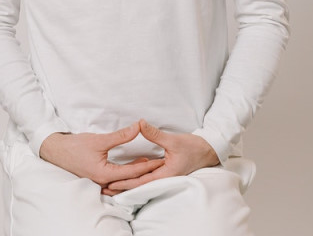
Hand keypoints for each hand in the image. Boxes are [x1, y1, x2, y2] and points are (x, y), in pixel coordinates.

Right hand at [38, 123, 166, 187]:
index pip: (132, 172)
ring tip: (150, 164)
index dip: (148, 165)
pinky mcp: (98, 179)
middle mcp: (103, 182)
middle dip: (146, 172)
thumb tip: (138, 128)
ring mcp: (100, 182)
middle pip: (130, 180)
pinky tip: (134, 166)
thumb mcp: (99, 140)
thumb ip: (120, 136)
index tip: (161, 159)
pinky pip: (117, 180)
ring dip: (137, 174)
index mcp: (104, 174)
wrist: (56, 151)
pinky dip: (127, 174)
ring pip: (124, 181)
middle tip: (161, 163)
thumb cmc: (75, 146)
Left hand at [101, 119, 219, 195]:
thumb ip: (154, 134)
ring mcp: (164, 176)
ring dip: (128, 184)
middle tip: (105, 188)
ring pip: (143, 182)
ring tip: (111, 185)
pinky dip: (136, 178)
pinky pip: (147, 177)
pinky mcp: (164, 172)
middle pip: (139, 185)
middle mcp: (164, 178)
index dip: (125, 182)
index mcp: (166, 174)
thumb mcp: (173, 140)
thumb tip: (139, 124)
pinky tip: (126, 176)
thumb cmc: (193, 146)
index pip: (141, 181)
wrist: (207, 150)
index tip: (111, 182)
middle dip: (123, 187)